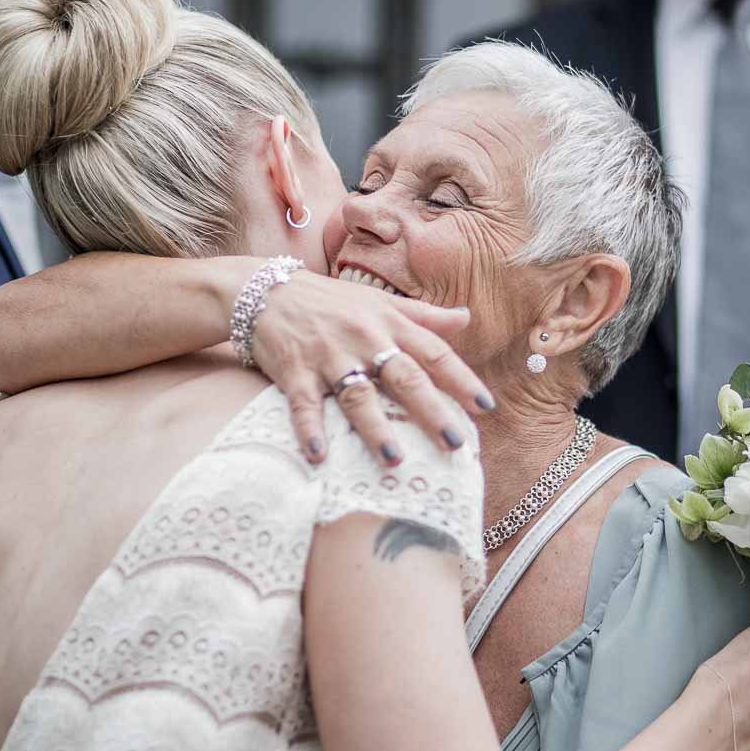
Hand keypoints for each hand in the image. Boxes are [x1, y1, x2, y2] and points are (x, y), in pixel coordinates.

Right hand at [249, 269, 494, 464]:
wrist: (263, 291)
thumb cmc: (329, 301)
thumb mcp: (380, 302)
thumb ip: (424, 316)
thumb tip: (467, 318)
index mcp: (389, 323)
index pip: (433, 352)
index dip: (461, 379)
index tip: (486, 406)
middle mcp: (364, 339)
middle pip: (404, 377)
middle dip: (430, 410)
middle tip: (454, 443)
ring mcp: (329, 356)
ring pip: (358, 394)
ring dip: (375, 427)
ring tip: (394, 458)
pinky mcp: (294, 371)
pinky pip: (304, 404)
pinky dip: (310, 430)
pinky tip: (319, 456)